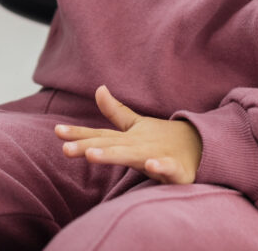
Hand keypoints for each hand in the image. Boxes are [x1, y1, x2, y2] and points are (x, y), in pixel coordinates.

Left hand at [55, 85, 202, 184]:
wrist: (201, 145)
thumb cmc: (162, 138)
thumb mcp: (137, 126)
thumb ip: (115, 112)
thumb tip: (99, 88)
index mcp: (127, 139)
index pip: (98, 136)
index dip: (77, 134)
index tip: (56, 131)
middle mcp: (138, 146)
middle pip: (109, 146)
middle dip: (87, 147)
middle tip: (65, 149)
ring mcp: (156, 155)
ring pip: (131, 157)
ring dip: (112, 155)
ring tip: (91, 155)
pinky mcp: (177, 168)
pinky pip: (168, 169)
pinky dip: (160, 167)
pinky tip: (149, 167)